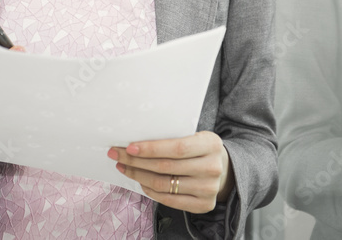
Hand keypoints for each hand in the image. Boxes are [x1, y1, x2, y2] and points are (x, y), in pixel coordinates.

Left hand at [107, 131, 234, 213]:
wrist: (224, 171)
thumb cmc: (201, 150)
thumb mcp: (196, 137)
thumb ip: (174, 138)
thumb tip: (136, 142)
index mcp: (211, 144)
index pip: (176, 148)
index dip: (151, 148)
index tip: (129, 147)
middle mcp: (212, 168)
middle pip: (165, 167)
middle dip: (136, 161)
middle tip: (117, 155)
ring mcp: (208, 189)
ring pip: (163, 184)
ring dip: (139, 176)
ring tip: (124, 168)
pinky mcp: (203, 205)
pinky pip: (168, 200)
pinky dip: (150, 190)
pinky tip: (140, 181)